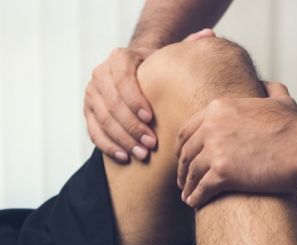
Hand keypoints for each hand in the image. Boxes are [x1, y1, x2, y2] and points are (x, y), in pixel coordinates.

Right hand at [84, 28, 216, 162]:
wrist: (135, 75)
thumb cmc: (155, 70)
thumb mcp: (168, 57)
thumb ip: (187, 46)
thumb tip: (209, 34)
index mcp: (119, 58)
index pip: (122, 79)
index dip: (134, 99)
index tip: (150, 118)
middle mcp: (100, 74)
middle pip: (112, 103)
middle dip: (131, 126)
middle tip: (150, 143)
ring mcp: (91, 95)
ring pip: (103, 120)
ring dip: (122, 140)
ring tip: (142, 154)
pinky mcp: (87, 113)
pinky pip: (94, 133)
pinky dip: (109, 147)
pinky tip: (125, 158)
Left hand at [176, 82, 296, 207]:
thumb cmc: (296, 125)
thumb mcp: (280, 98)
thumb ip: (268, 89)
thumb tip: (264, 83)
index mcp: (219, 108)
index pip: (188, 129)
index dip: (182, 147)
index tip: (183, 158)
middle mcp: (212, 127)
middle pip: (186, 152)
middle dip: (182, 168)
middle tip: (182, 180)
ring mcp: (215, 150)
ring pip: (191, 172)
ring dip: (187, 186)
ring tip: (187, 195)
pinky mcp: (223, 173)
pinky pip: (201, 188)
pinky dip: (195, 197)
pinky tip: (194, 203)